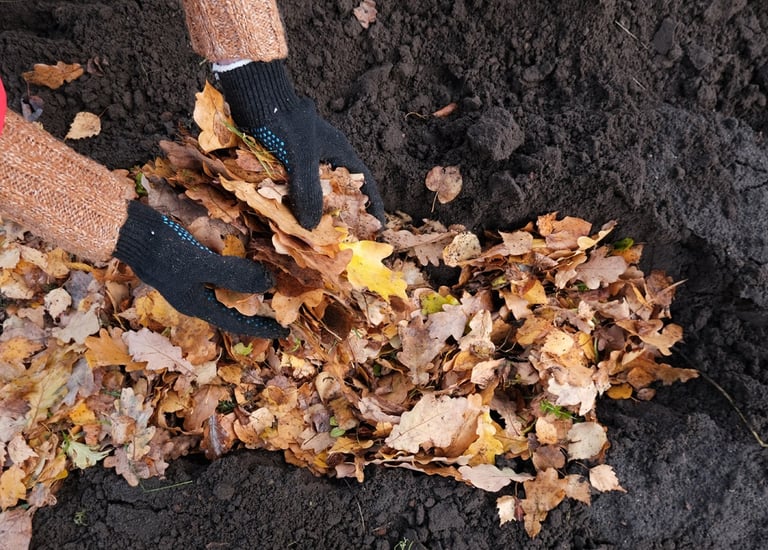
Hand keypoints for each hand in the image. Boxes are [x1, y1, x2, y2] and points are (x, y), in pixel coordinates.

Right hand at [113, 200, 287, 337]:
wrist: (130, 229)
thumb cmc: (164, 250)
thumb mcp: (201, 264)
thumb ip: (234, 275)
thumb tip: (269, 285)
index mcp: (198, 305)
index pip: (237, 322)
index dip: (262, 328)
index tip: (285, 333)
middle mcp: (196, 296)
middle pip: (233, 306)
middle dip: (257, 306)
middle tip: (283, 305)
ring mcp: (190, 279)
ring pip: (226, 287)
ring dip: (246, 283)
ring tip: (269, 279)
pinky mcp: (188, 262)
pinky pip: (216, 268)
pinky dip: (231, 265)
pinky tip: (241, 253)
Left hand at [217, 60, 383, 228]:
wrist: (255, 99)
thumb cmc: (285, 124)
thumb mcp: (301, 158)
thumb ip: (308, 191)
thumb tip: (312, 226)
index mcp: (339, 152)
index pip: (364, 182)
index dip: (373, 205)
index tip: (378, 227)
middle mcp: (325, 157)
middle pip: (340, 190)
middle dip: (343, 214)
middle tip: (343, 238)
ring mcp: (304, 159)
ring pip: (315, 191)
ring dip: (316, 211)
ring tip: (316, 234)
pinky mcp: (285, 162)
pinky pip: (294, 188)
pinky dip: (294, 204)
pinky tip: (290, 218)